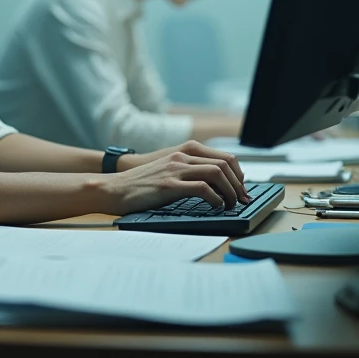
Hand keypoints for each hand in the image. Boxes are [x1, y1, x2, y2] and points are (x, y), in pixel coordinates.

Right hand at [104, 140, 249, 214]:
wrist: (116, 188)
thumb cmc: (144, 183)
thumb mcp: (170, 170)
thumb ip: (191, 170)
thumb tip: (219, 184)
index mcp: (185, 150)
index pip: (225, 157)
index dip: (239, 174)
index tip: (242, 189)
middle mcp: (183, 156)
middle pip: (225, 164)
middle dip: (239, 184)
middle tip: (242, 201)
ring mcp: (176, 169)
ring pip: (217, 173)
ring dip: (230, 191)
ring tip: (231, 205)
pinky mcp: (169, 185)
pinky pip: (202, 188)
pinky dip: (216, 199)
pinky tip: (216, 207)